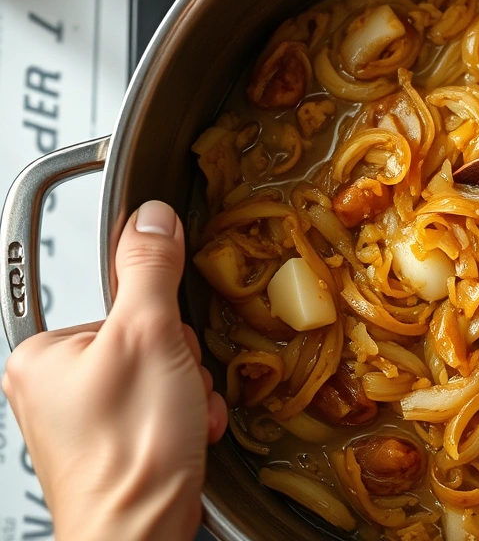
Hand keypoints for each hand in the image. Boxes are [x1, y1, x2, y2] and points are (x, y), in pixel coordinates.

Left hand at [2, 201, 227, 540]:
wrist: (139, 535)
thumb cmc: (129, 454)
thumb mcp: (149, 338)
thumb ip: (148, 269)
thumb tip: (150, 217)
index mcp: (43, 353)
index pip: (119, 299)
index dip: (156, 317)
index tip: (160, 339)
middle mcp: (55, 385)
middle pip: (147, 336)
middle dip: (180, 361)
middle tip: (177, 387)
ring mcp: (84, 417)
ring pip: (163, 372)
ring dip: (190, 390)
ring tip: (184, 417)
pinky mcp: (113, 442)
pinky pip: (163, 405)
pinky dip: (186, 416)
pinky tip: (187, 435)